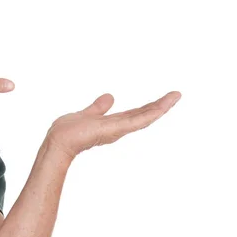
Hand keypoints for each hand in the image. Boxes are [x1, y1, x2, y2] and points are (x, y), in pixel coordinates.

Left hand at [44, 91, 181, 159]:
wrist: (59, 141)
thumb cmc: (68, 132)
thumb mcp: (87, 114)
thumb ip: (98, 107)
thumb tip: (110, 96)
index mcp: (112, 123)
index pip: (134, 114)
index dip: (148, 106)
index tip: (162, 98)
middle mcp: (118, 127)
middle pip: (143, 115)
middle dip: (160, 106)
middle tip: (176, 95)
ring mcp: (118, 129)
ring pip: (144, 117)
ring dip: (161, 107)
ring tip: (176, 96)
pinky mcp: (116, 130)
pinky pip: (137, 121)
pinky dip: (151, 113)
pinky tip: (162, 107)